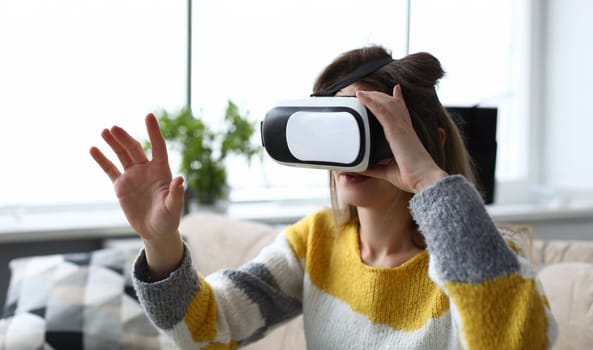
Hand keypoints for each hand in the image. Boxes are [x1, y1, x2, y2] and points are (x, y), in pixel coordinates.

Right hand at [90, 114, 184, 279]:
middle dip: (125, 138)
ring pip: (122, 155)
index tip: (149, 116)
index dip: (154, 132)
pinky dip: (102, 160)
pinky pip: (110, 169)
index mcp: (162, 171)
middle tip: (114, 128)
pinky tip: (93, 149)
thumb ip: (176, 194)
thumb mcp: (174, 208)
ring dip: (113, 143)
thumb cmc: (168, 219)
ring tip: (105, 131)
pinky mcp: (121, 186)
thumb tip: (180, 179)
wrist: (155, 231)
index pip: (158, 146)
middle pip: (135, 148)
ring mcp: (133, 176)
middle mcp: (146, 169)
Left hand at [356, 85, 446, 192]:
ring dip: (373, 97)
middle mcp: (405, 127)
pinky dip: (370, 101)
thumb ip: (372, 167)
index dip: (399, 100)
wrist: (424, 179)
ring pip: (386, 104)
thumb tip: (359, 168)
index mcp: (407, 135)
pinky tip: (360, 95)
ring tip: (359, 93)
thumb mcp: (387, 171)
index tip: (396, 90)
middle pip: (392, 104)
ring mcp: (402, 127)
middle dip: (380, 96)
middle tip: (367, 92)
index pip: (403, 112)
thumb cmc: (412, 177)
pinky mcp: (397, 130)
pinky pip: (381, 110)